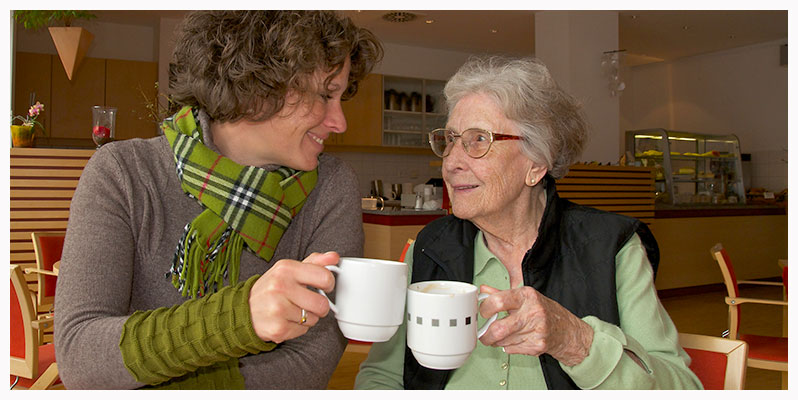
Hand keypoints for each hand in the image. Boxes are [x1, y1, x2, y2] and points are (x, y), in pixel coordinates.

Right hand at [248, 251, 338, 342]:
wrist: (244, 309)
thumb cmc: (271, 288)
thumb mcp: (289, 270)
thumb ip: (314, 262)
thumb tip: (334, 257)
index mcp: (286, 268)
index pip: (325, 277)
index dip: (329, 284)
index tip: (324, 286)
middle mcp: (280, 287)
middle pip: (322, 304)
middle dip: (319, 306)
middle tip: (308, 303)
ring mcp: (278, 308)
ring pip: (313, 319)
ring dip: (307, 317)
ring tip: (292, 311)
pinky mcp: (278, 328)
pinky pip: (303, 330)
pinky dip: (298, 328)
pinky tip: (286, 320)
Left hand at [477, 285, 593, 365]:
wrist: (566, 330)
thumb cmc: (544, 311)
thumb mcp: (525, 298)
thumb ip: (502, 295)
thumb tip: (483, 290)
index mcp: (527, 296)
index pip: (498, 301)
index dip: (485, 309)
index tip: (483, 312)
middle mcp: (533, 312)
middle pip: (499, 328)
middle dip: (486, 335)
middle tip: (484, 335)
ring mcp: (536, 330)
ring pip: (503, 342)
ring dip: (497, 341)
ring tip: (502, 336)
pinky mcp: (537, 345)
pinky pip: (511, 350)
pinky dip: (508, 347)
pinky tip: (515, 340)